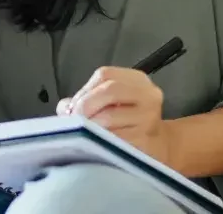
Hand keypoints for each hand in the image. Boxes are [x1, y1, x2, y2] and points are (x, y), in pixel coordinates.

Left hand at [56, 66, 174, 166]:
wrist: (158, 148)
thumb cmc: (126, 123)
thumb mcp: (110, 104)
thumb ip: (85, 99)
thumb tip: (64, 107)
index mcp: (137, 80)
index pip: (105, 75)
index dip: (84, 90)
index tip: (72, 106)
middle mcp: (149, 95)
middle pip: (110, 90)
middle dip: (85, 105)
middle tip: (73, 121)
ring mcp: (150, 119)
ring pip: (110, 117)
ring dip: (89, 127)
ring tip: (82, 134)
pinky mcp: (148, 141)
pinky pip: (115, 140)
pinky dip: (100, 142)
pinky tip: (96, 146)